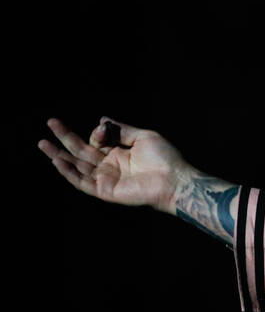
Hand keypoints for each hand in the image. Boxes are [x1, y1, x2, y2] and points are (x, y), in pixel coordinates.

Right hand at [39, 118, 193, 213]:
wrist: (175, 179)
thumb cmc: (165, 158)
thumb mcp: (143, 137)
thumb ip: (121, 130)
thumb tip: (102, 120)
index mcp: (118, 153)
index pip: (96, 141)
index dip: (96, 132)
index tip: (102, 128)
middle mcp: (109, 166)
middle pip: (80, 151)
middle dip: (64, 138)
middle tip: (50, 122)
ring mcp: (106, 179)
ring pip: (76, 167)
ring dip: (59, 155)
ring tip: (43, 143)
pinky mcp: (105, 191)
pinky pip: (82, 182)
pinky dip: (69, 172)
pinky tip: (58, 160)